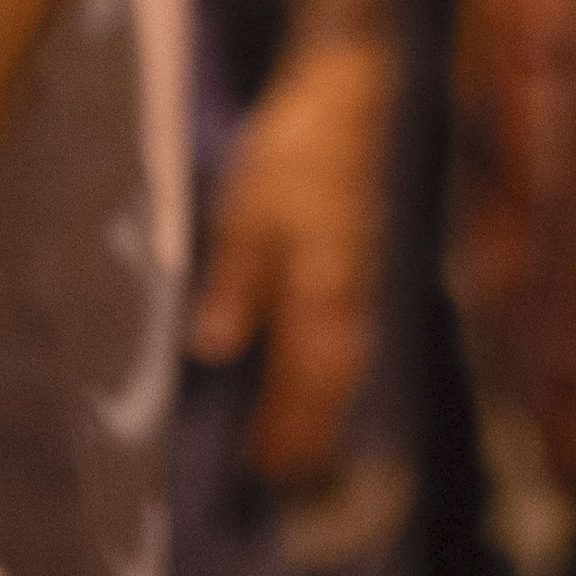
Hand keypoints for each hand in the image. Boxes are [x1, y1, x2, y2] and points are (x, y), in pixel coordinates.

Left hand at [186, 31, 391, 484]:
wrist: (346, 97)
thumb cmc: (292, 151)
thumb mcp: (247, 211)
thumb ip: (235, 282)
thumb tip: (215, 348)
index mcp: (320, 292)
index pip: (301, 383)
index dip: (281, 431)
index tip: (259, 471)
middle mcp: (348, 298)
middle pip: (330, 384)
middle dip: (308, 434)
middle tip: (281, 478)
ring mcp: (360, 280)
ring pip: (346, 363)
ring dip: (323, 408)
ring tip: (300, 443)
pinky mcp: (359, 262)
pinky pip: (350, 337)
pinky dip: (335, 371)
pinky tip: (324, 374)